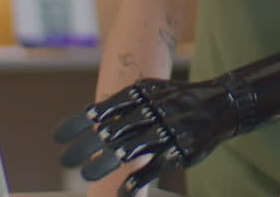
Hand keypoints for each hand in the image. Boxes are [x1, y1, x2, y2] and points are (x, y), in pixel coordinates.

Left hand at [54, 77, 245, 195]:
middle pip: (112, 131)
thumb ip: (125, 103)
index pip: (104, 110)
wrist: (220, 104)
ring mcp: (167, 131)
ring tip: (85, 174)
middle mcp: (153, 111)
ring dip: (104, 163)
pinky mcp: (180, 151)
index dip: (79, 124)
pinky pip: (153, 168)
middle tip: (66, 161)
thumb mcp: (152, 92)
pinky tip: (122, 191)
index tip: (58, 138)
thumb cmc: (179, 100)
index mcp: (143, 94)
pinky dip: (136, 181)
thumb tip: (91, 114)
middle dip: (86, 147)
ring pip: (129, 150)